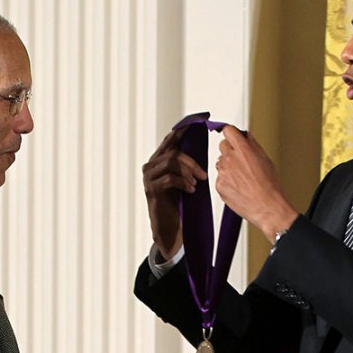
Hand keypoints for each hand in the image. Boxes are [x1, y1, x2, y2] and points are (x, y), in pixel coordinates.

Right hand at [142, 128, 207, 258]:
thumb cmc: (180, 204)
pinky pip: (170, 179)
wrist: (170, 229)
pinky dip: (184, 183)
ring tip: (196, 183)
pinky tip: (191, 190)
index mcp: (158, 161)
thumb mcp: (185, 179)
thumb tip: (201, 146)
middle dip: (192, 161)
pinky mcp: (151, 190)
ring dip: (189, 172)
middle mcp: (150, 166)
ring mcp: (148, 178)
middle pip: (172, 151)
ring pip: (171, 162)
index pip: (170, 141)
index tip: (197, 124)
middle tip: (204, 174)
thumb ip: (187, 165)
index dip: (182, 131)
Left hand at [215, 125, 298, 242]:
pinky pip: (220, 178)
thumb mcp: (266, 160)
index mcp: (243, 150)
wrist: (266, 207)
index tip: (232, 135)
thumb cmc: (270, 186)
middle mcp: (230, 159)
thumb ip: (253, 145)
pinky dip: (227, 181)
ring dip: (228, 166)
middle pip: (223, 146)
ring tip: (243, 177)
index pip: (228, 131)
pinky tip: (239, 187)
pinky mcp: (219, 185)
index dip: (231, 133)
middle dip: (231, 150)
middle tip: (241, 160)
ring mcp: (223, 172)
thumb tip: (247, 137)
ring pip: (221, 163)